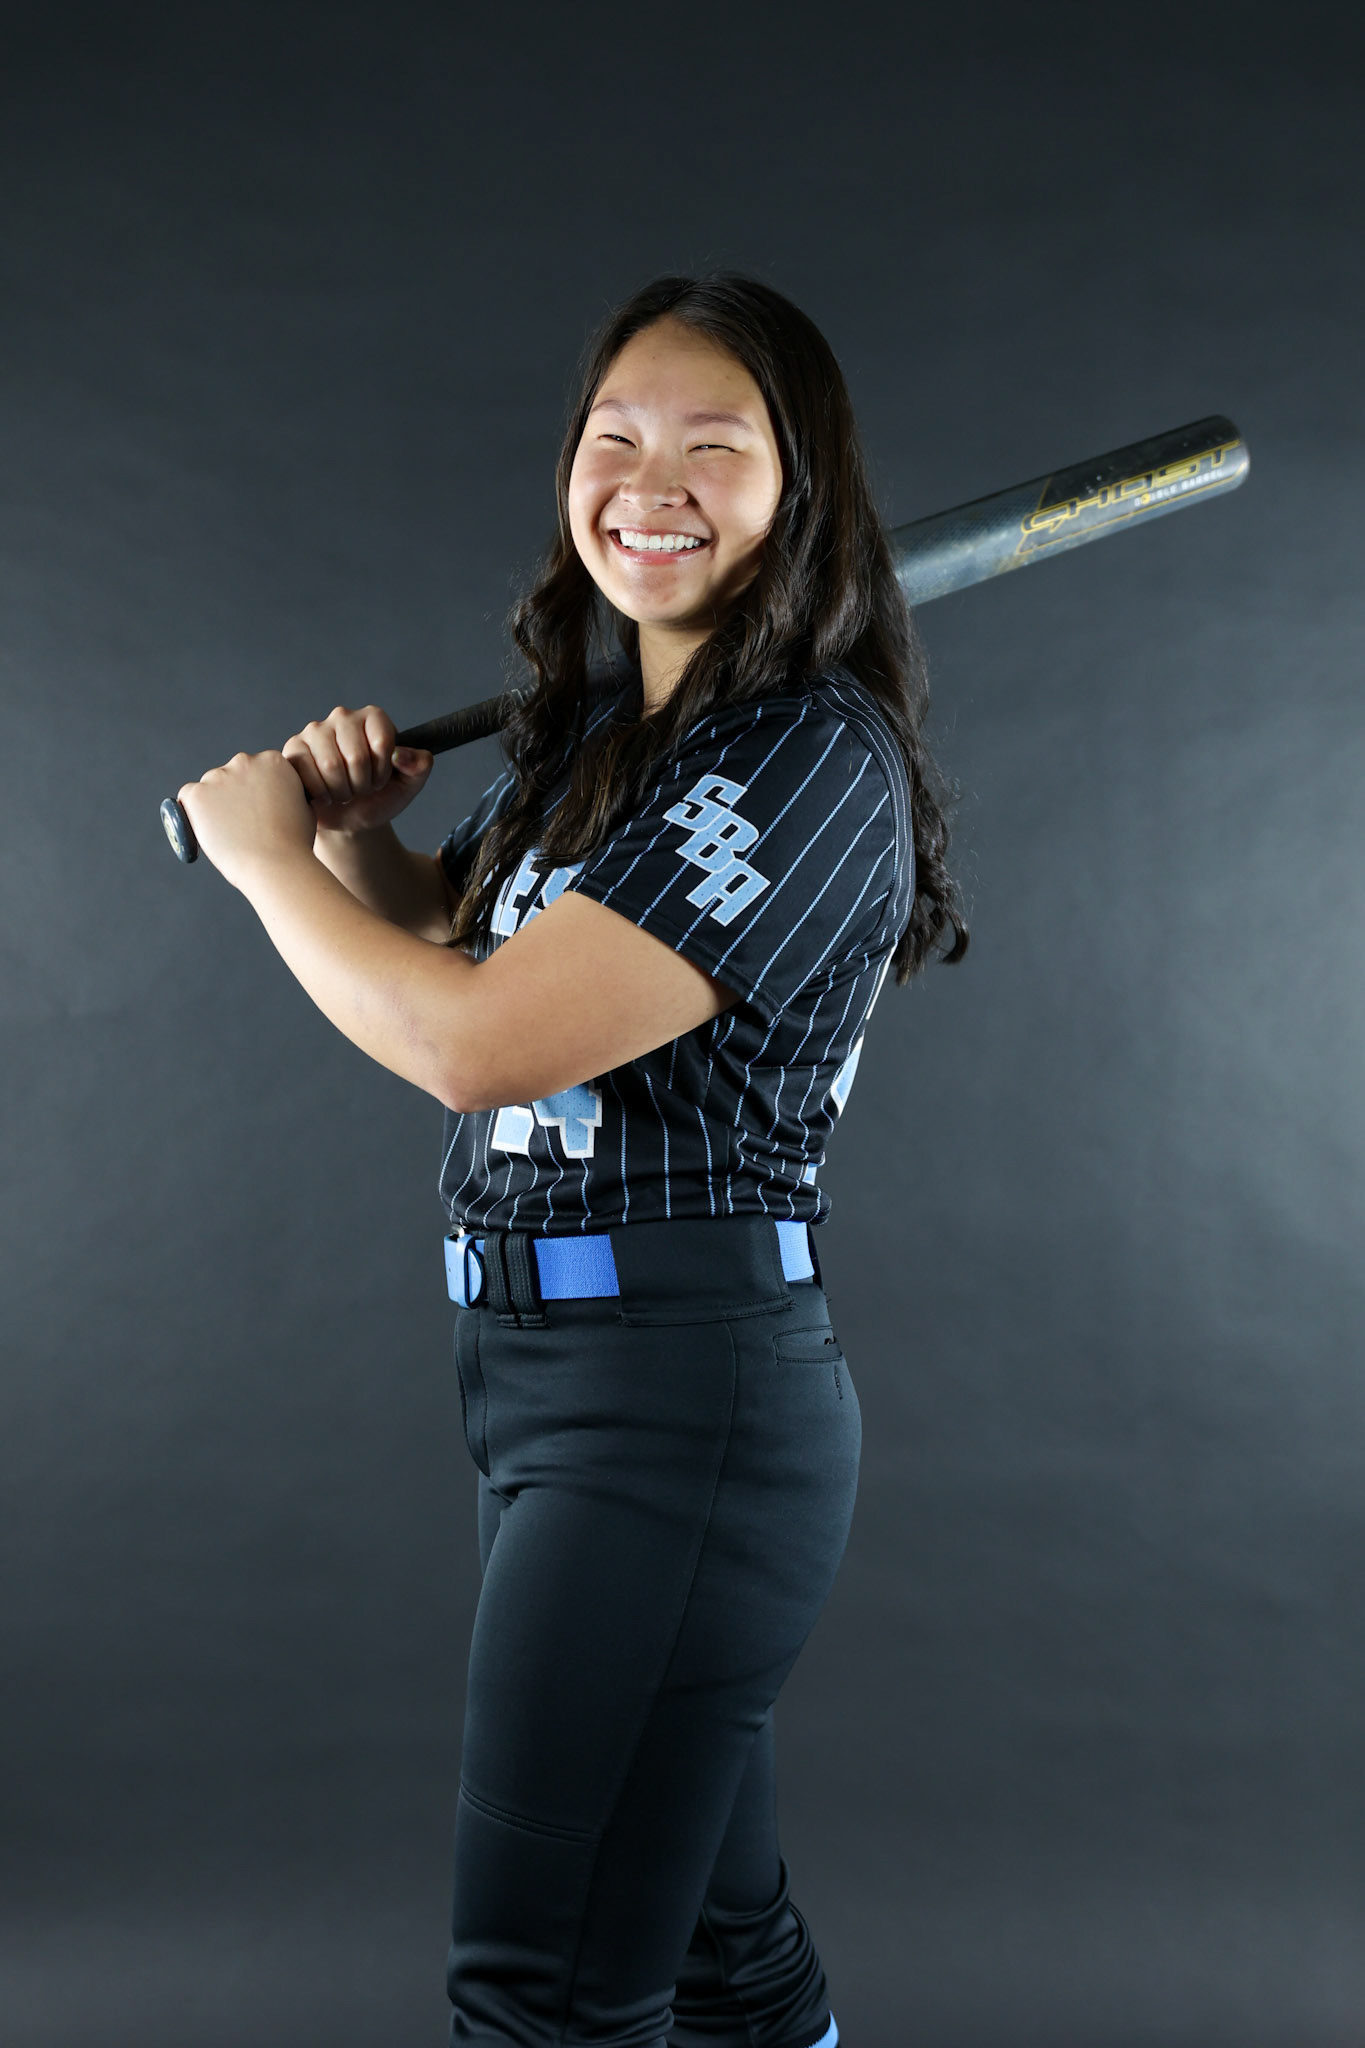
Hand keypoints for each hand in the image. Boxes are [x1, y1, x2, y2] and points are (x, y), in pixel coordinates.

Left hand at [176, 750, 316, 891]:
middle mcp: (244, 761)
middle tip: (242, 824)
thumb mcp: (302, 806)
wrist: (275, 864)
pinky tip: (210, 832)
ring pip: (210, 788)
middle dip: (234, 795)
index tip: (258, 812)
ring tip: (230, 834)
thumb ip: (284, 793)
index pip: (256, 770)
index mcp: (273, 760)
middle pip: (231, 775)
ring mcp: (217, 776)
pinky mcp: (196, 793)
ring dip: (215, 805)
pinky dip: (194, 814)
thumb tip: (273, 798)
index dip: (256, 792)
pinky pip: (188, 800)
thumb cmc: (293, 844)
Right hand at [281, 703, 433, 835]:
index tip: (380, 779)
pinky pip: (305, 772)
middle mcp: (343, 716)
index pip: (382, 743)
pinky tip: (324, 795)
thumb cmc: (380, 797)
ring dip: (341, 791)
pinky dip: (320, 793)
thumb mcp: (408, 785)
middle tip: (360, 789)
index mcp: (373, 718)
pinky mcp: (293, 749)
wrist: (349, 819)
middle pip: (356, 757)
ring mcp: (314, 731)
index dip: (383, 771)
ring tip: (344, 792)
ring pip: (330, 765)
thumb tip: (402, 756)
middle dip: (362, 785)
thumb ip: (419, 766)